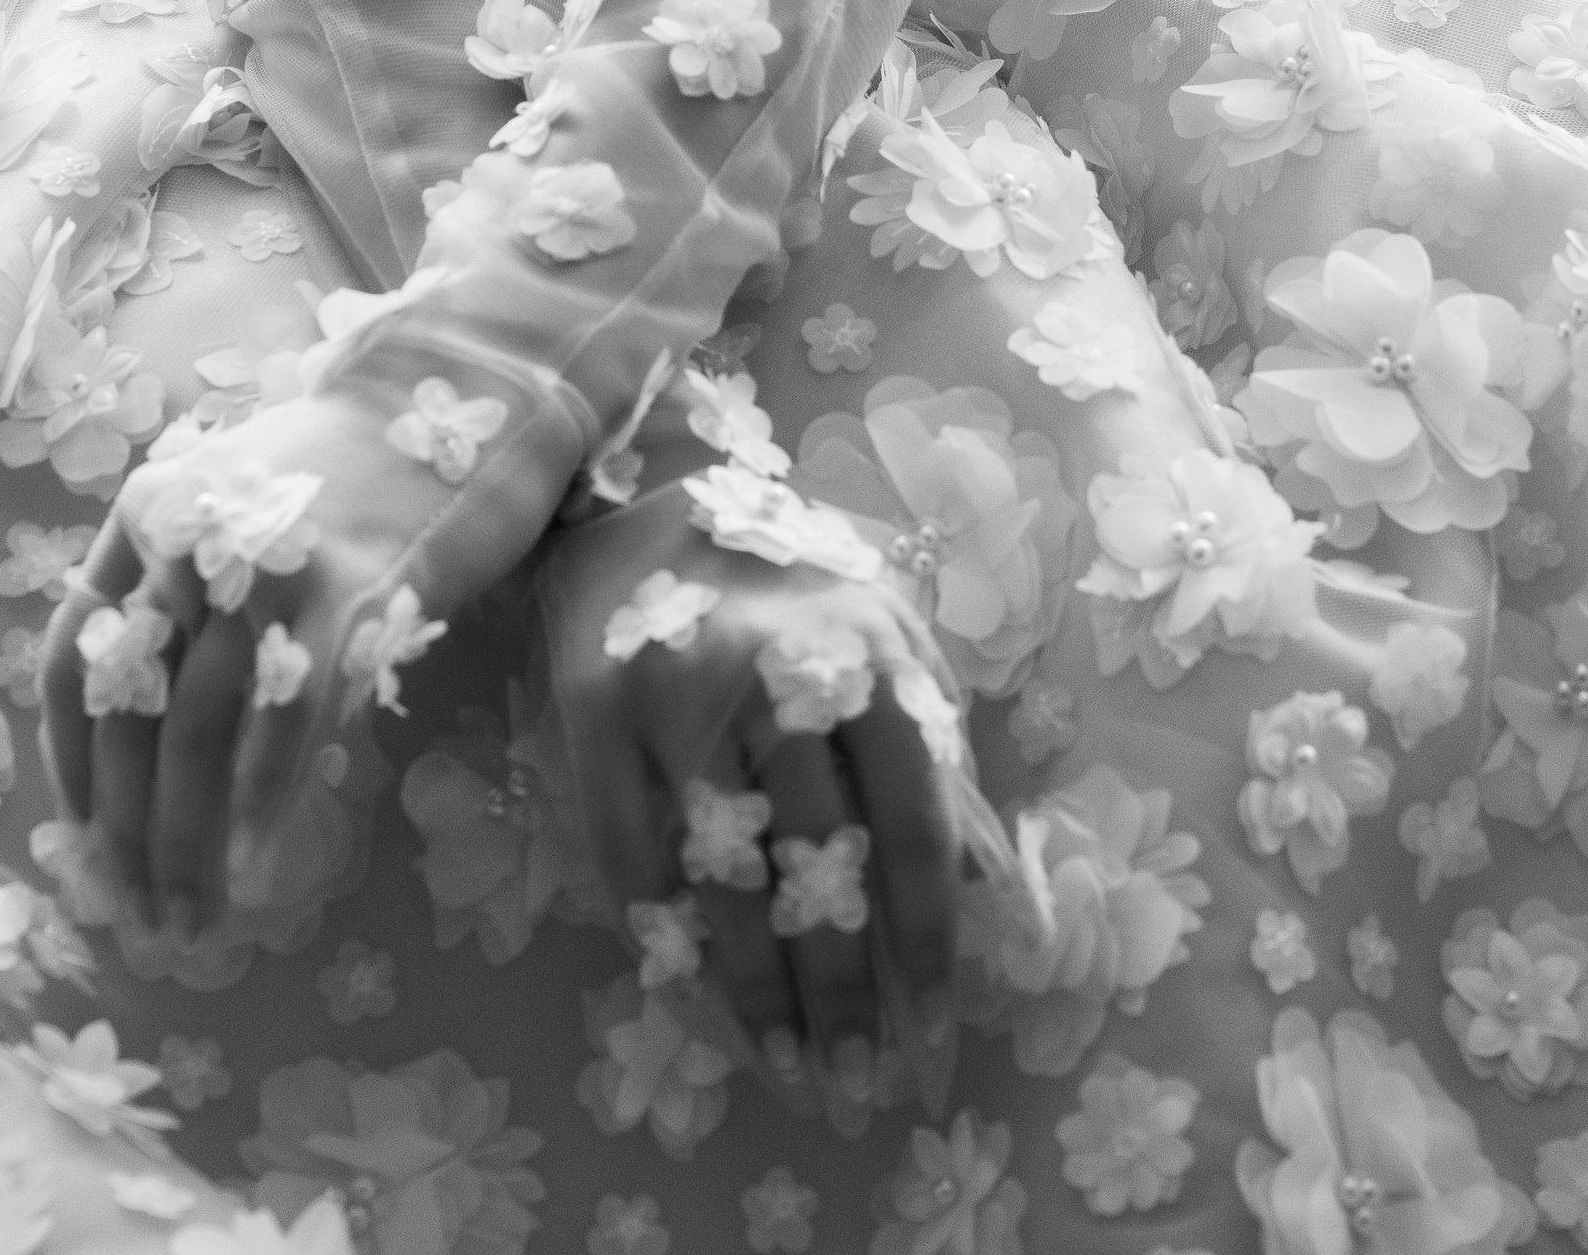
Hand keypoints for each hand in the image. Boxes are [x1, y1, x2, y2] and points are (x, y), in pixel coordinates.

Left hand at [39, 388, 475, 936]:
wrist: (472, 381)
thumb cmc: (361, 463)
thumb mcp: (245, 505)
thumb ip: (194, 590)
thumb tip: (155, 733)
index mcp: (150, 514)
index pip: (75, 660)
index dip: (72, 767)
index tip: (88, 848)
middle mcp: (190, 536)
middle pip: (132, 716)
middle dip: (130, 838)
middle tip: (144, 923)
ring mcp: (267, 562)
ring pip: (198, 732)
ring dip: (188, 843)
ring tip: (196, 919)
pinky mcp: (349, 589)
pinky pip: (289, 716)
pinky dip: (266, 797)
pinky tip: (259, 859)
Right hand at [542, 508, 964, 1114]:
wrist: (648, 500)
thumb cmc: (796, 587)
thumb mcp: (890, 642)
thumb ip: (939, 753)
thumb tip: (993, 892)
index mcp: (865, 651)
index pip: (911, 824)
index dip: (926, 941)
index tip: (936, 1035)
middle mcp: (771, 672)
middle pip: (815, 869)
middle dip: (842, 995)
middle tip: (858, 1087)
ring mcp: (673, 695)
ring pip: (722, 881)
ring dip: (756, 995)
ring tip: (786, 1072)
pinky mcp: (593, 714)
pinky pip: (632, 859)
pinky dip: (666, 940)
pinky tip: (698, 997)